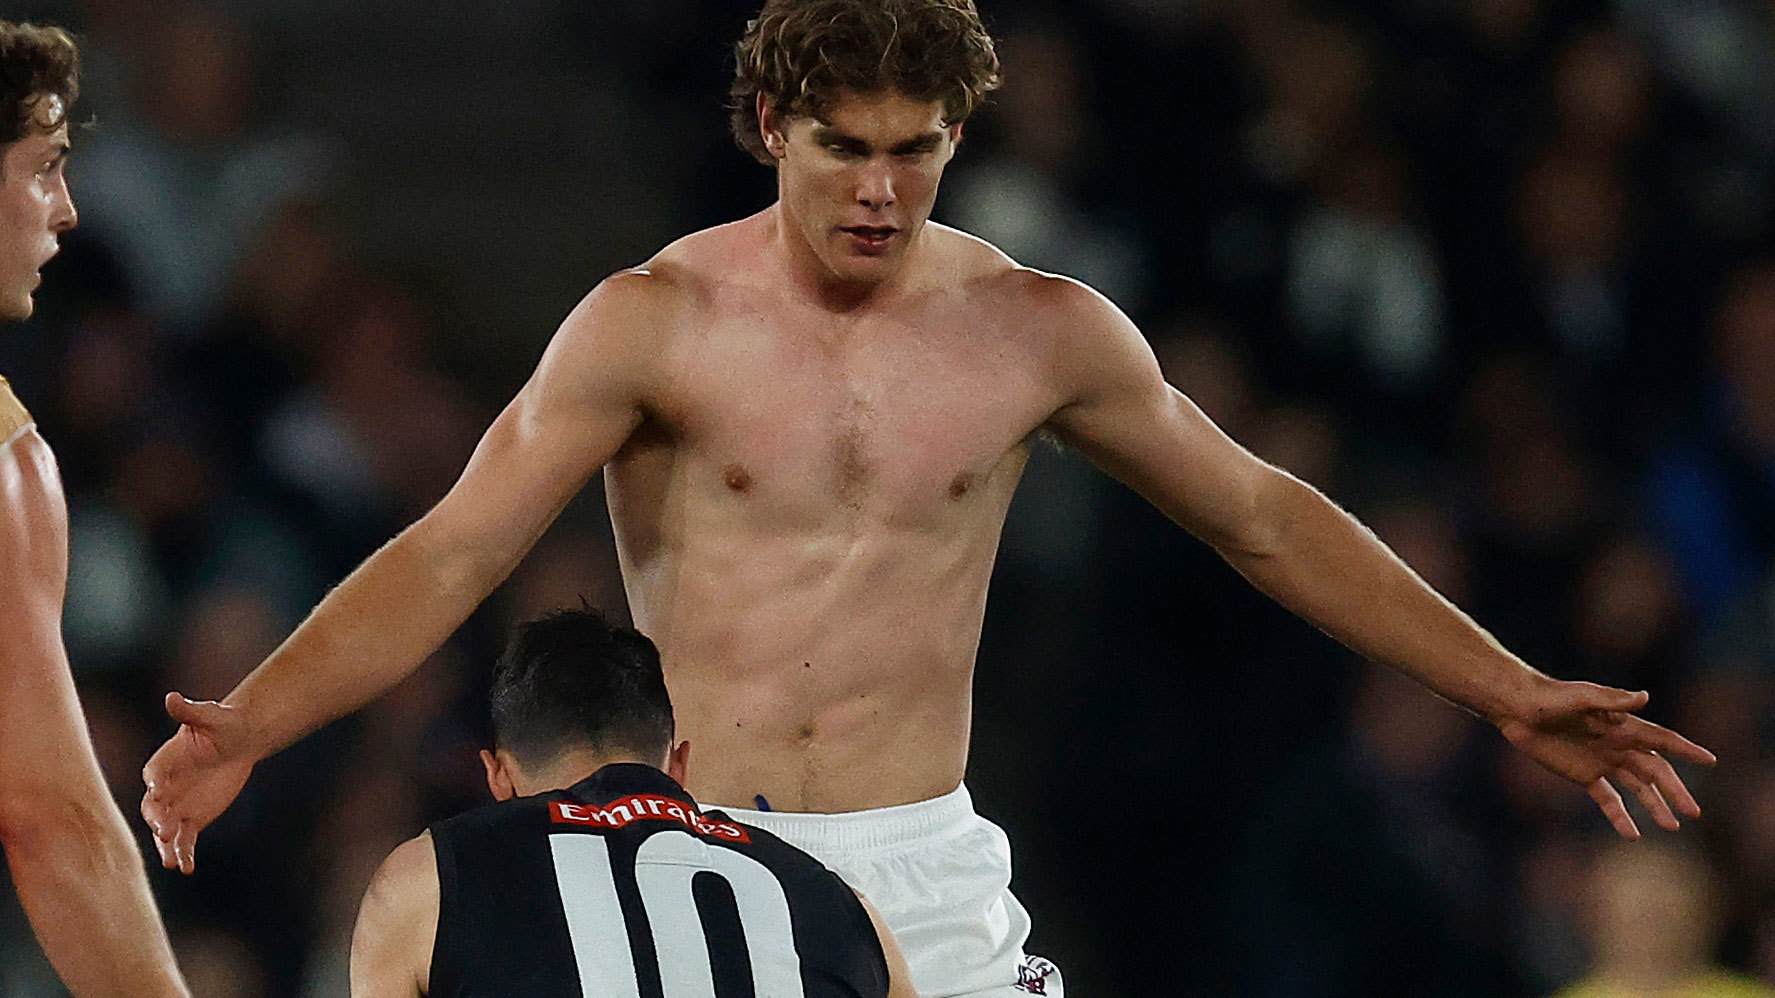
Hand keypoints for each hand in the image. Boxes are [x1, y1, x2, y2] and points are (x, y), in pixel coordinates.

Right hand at [140, 693, 256, 873]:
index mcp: (165, 761)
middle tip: (164, 830)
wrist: (239, 740)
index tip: (158, 789)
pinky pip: (185, 840)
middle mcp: (165, 787)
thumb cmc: (222, 723)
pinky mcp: (191, 820)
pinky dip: (184, 854)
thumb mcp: (211, 715)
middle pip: (154, 807)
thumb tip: (172, 697)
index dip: (155, 781)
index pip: (154, 773)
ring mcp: (176, 806)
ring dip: (167, 845)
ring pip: (166, 830)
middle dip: (157, 819)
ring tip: (172, 862)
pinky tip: (187, 869)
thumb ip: (191, 711)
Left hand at [1496, 679, 1716, 838]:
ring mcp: (1603, 761)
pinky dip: (1620, 816)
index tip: (1710, 761)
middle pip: (1656, 771)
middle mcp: (1619, 745)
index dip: (1686, 750)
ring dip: (1655, 806)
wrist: (1518, 709)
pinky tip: (1632, 834)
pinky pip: (1608, 799)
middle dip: (1676, 791)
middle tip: (1694, 812)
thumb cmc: (1550, 697)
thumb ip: (1612, 700)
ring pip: (1637, 788)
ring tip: (1672, 826)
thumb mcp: (1581, 696)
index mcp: (1624, 726)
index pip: (1663, 740)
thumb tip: (1645, 696)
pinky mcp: (1584, 775)